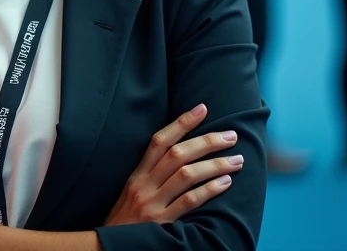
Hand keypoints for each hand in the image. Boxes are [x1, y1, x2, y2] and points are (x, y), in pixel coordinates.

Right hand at [105, 103, 242, 225]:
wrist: (108, 248)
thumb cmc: (126, 220)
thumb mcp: (132, 193)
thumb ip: (151, 176)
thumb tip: (182, 157)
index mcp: (136, 174)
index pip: (159, 140)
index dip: (181, 123)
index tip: (202, 109)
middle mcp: (143, 184)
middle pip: (177, 154)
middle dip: (207, 141)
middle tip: (231, 135)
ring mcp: (152, 203)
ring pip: (186, 174)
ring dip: (215, 164)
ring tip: (238, 160)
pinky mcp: (161, 223)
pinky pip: (189, 202)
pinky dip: (209, 190)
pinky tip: (226, 183)